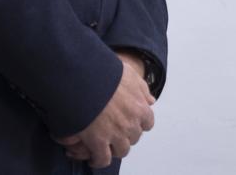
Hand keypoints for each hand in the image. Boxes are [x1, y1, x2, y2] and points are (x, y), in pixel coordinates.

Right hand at [55, 52, 155, 166]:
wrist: (84, 78)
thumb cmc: (104, 74)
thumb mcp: (129, 75)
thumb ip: (142, 89)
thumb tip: (151, 101)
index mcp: (140, 107)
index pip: (147, 123)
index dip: (138, 123)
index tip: (131, 122)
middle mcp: (131, 123)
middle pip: (134, 137)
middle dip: (127, 135)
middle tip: (116, 132)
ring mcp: (115, 134)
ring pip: (121, 150)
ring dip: (115, 149)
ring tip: (106, 146)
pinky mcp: (98, 141)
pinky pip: (102, 159)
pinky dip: (98, 160)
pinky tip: (93, 157)